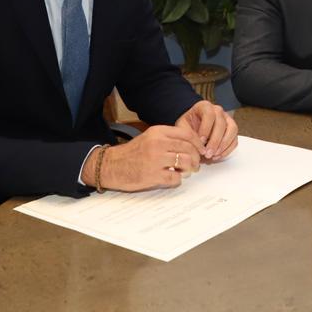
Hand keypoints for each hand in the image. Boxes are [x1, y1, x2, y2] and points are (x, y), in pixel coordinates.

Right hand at [86, 124, 203, 190]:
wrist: (111, 166)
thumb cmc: (132, 153)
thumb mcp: (149, 137)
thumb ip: (168, 139)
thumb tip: (192, 146)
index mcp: (158, 132)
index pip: (187, 134)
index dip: (198, 143)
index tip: (200, 150)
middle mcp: (158, 144)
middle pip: (189, 149)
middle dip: (196, 158)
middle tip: (196, 164)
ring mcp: (156, 160)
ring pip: (185, 162)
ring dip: (189, 169)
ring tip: (186, 171)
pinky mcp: (153, 176)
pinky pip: (176, 178)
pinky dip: (178, 179)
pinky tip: (173, 178)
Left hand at [176, 100, 237, 160]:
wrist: (192, 127)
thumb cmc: (187, 126)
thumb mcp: (182, 127)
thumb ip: (188, 134)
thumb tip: (198, 145)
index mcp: (205, 106)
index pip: (209, 115)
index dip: (206, 129)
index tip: (201, 141)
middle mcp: (218, 111)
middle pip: (222, 123)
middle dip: (215, 141)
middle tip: (208, 153)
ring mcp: (227, 120)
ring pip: (232, 130)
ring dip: (224, 145)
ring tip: (213, 156)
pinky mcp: (232, 130)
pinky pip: (234, 139)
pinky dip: (227, 149)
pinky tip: (217, 156)